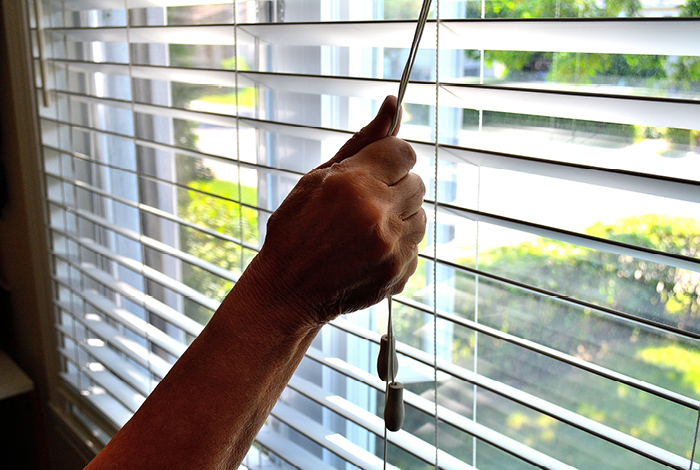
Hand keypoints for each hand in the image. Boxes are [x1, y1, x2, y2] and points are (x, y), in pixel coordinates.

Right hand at [246, 96, 425, 327]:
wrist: (288, 291)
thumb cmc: (297, 229)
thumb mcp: (319, 177)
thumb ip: (362, 141)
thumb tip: (393, 104)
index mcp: (354, 183)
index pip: (404, 151)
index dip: (390, 158)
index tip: (375, 170)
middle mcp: (378, 214)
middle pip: (417, 182)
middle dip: (395, 187)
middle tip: (364, 203)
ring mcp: (392, 247)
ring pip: (420, 216)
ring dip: (399, 217)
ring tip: (365, 229)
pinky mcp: (399, 273)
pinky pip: (415, 247)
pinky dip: (397, 246)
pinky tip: (368, 251)